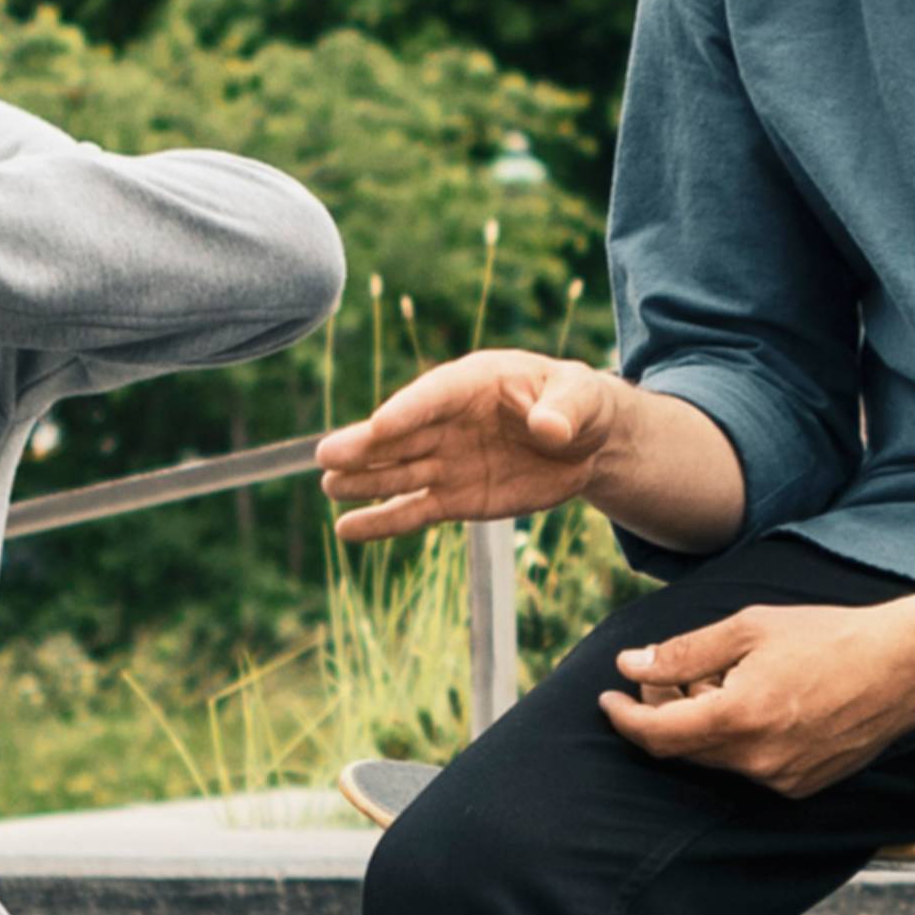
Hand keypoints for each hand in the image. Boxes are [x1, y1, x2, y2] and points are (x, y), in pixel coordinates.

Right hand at [319, 353, 624, 538]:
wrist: (587, 444)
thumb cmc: (579, 404)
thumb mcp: (582, 398)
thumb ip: (563, 410)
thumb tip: (550, 429)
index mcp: (472, 383)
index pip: (434, 396)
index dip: (409, 410)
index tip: (381, 425)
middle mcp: (448, 422)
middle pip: (400, 436)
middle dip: (366, 446)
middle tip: (328, 457)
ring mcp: (447, 461)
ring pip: (398, 473)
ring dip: (364, 483)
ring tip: (329, 488)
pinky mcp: (454, 497)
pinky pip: (414, 511)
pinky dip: (383, 522)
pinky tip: (347, 531)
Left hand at [601, 603, 914, 797]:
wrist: (904, 667)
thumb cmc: (829, 636)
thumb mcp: (749, 629)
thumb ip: (684, 652)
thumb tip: (632, 665)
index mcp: (739, 718)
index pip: (656, 734)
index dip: (624, 718)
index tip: (608, 698)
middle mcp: (757, 760)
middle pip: (681, 750)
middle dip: (660, 715)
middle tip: (661, 678)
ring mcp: (782, 779)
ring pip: (716, 760)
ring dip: (700, 727)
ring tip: (716, 683)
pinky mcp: (803, 785)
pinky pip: (750, 768)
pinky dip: (736, 740)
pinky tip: (754, 703)